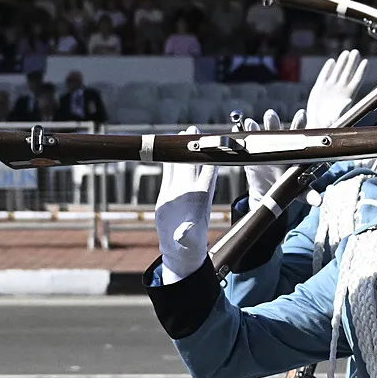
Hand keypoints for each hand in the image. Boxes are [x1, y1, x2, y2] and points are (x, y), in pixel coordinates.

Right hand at [155, 126, 217, 283]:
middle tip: (193, 129)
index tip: (210, 144)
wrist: (180, 248)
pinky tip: (166, 150)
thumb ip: (187, 234)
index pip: (207, 174)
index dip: (209, 159)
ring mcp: (180, 190)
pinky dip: (168, 161)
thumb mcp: (188, 241)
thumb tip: (184, 233)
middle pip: (194, 164)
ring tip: (183, 133)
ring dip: (182, 150)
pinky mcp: (168, 193)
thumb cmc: (189, 245)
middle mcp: (191, 191)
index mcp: (200, 199)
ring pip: (182, 165)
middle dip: (194, 147)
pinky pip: (169, 173)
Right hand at [235, 108, 317, 210]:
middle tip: (270, 115)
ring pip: (259, 135)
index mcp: (294, 152)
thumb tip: (319, 201)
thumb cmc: (289, 186)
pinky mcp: (250, 155)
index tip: (301, 114)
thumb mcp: (298, 190)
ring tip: (251, 124)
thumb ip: (308, 194)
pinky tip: (236, 131)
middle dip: (272, 122)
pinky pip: (244, 143)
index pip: (298, 134)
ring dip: (254, 128)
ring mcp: (264, 149)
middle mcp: (279, 146)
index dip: (299, 123)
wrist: (269, 192)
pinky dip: (240, 136)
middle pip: (276, 131)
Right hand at [306, 49, 367, 128]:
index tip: (366, 62)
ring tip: (346, 53)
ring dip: (342, 62)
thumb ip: (342, 110)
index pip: (357, 80)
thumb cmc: (329, 125)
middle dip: (352, 62)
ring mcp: (330, 87)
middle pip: (348, 72)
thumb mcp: (338, 119)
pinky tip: (332, 62)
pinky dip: (328, 68)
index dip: (361, 71)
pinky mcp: (319, 87)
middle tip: (355, 52)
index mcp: (348, 96)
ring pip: (338, 72)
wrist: (317, 126)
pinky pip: (325, 75)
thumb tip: (347, 102)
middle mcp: (340, 90)